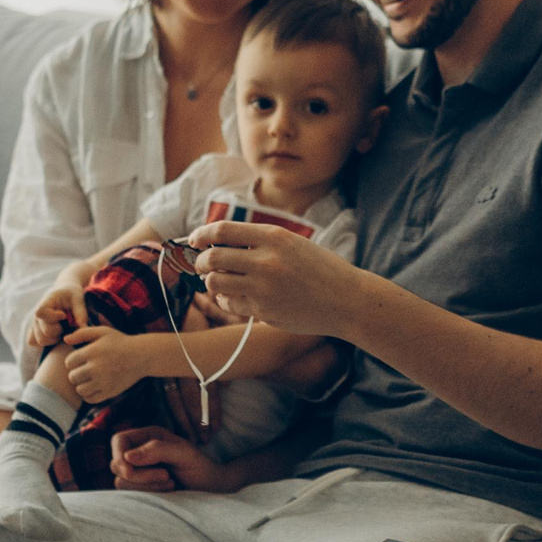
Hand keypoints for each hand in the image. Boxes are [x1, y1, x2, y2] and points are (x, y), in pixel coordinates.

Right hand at [28, 269, 94, 352]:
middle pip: (44, 333)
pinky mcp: (35, 331)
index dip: (54, 317)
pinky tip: (56, 335)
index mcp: (44, 303)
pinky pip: (34, 342)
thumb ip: (81, 314)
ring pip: (40, 341)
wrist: (64, 291)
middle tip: (66, 324)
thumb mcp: (78, 299)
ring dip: (54, 339)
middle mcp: (36, 315)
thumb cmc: (71, 294)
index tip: (64, 314)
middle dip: (58, 332)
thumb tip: (84, 331)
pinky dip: (46, 342)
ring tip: (62, 329)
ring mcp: (34, 324)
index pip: (41, 314)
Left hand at [61, 327, 150, 403]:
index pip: (69, 362)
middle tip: (83, 370)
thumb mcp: (102, 332)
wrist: (141, 356)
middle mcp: (96, 367)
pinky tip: (94, 387)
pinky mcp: (110, 392)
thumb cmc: (120, 342)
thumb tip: (65, 339)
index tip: (79, 360)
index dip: (72, 361)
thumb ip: (82, 333)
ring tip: (88, 379)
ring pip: (80, 390)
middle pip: (73, 377)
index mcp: (92, 352)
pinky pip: (90, 399)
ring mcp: (103, 381)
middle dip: (76, 373)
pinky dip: (88, 395)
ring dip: (81, 385)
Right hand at [111, 428, 232, 492]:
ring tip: (170, 482)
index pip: (119, 440)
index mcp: (147, 436)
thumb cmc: (199, 466)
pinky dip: (148, 493)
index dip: (119, 455)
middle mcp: (139, 452)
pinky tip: (167, 490)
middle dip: (139, 475)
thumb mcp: (182, 453)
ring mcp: (138, 470)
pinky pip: (130, 494)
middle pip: (117, 464)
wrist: (210, 487)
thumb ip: (156, 450)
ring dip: (147, 485)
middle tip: (166, 476)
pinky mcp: (140, 488)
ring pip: (122, 481)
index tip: (129, 471)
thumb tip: (127, 457)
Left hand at [186, 220, 364, 335]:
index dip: (202, 234)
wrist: (346, 300)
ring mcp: (264, 287)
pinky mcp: (264, 310)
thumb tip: (220, 244)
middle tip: (203, 264)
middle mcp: (266, 260)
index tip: (195, 239)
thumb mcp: (293, 244)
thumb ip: (261, 242)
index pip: (223, 230)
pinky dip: (226, 300)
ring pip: (216, 282)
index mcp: (274, 237)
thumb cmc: (321, 270)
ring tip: (217, 282)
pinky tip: (233, 298)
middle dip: (201, 261)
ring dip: (211, 282)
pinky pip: (230, 303)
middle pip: (214, 257)